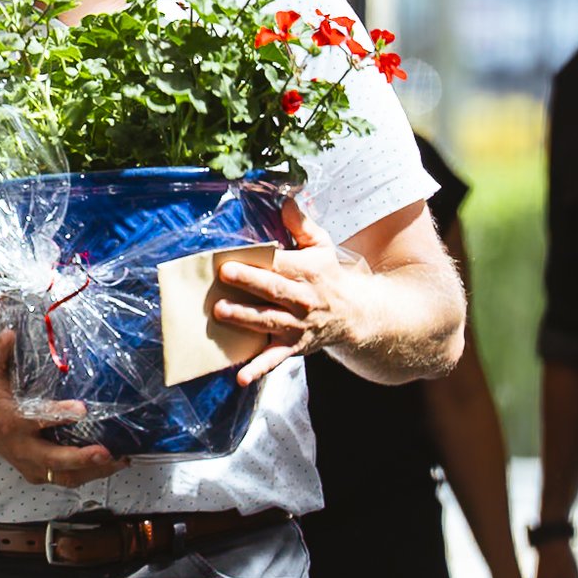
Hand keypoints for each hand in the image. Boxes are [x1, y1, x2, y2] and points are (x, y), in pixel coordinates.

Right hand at [0, 329, 127, 489]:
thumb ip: (0, 355)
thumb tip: (10, 333)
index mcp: (11, 421)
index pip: (38, 419)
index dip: (60, 414)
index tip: (82, 409)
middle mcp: (21, 447)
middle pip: (53, 459)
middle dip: (80, 458)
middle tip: (105, 451)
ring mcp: (28, 464)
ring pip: (62, 476)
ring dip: (91, 471)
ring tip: (118, 461)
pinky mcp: (34, 472)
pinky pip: (62, 479)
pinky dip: (86, 474)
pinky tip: (108, 465)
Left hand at [214, 199, 360, 385]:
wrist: (356, 315)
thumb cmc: (329, 276)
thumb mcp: (322, 245)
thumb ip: (301, 224)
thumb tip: (285, 199)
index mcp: (307, 271)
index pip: (280, 264)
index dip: (258, 260)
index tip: (232, 255)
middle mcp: (302, 300)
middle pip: (273, 290)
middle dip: (249, 282)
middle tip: (224, 275)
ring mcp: (296, 325)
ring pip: (269, 321)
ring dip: (245, 319)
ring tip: (221, 312)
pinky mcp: (292, 347)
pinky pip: (274, 360)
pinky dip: (258, 369)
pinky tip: (240, 377)